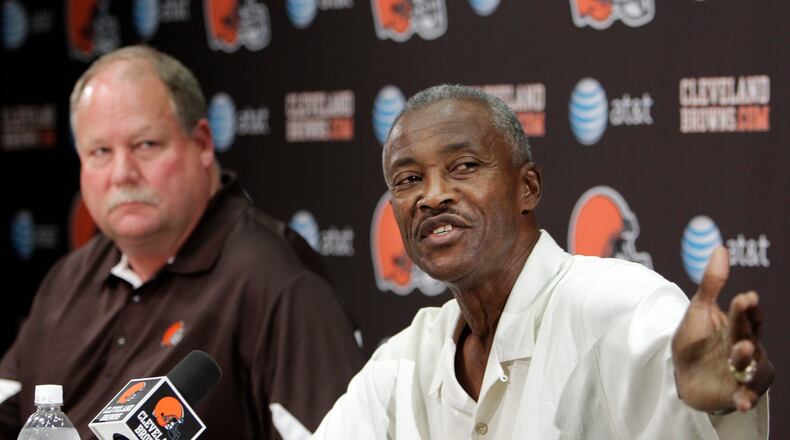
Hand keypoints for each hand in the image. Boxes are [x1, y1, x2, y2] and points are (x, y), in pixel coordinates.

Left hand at [671, 246, 773, 412]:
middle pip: (750, 338)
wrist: (683, 373)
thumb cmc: (695, 340)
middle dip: (748, 331)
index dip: (748, 307)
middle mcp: (746, 349)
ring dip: (748, 360)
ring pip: (752, 367)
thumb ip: (711, 283)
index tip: (745, 297)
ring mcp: (743, 372)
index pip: (747, 315)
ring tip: (741, 351)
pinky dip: (745, 398)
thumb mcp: (699, 310)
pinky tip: (741, 400)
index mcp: (738, 327)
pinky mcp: (735, 393)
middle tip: (743, 325)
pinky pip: (745, 397)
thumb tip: (721, 248)